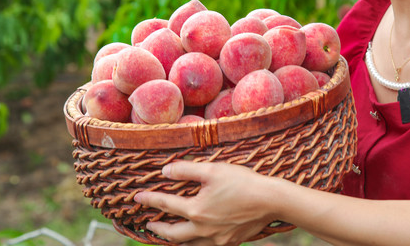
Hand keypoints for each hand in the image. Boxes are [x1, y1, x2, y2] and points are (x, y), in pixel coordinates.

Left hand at [134, 161, 276, 245]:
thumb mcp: (212, 170)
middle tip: (149, 224)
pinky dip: (195, 242)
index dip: (149, 199)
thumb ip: (186, 170)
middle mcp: (203, 229)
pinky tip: (197, 236)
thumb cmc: (243, 182)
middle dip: (158, 229)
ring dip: (176, 239)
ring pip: (189, 244)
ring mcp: (217, 239)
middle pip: (173, 234)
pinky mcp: (230, 242)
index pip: (166, 205)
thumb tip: (165, 171)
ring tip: (170, 233)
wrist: (271, 200)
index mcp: (196, 210)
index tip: (137, 197)